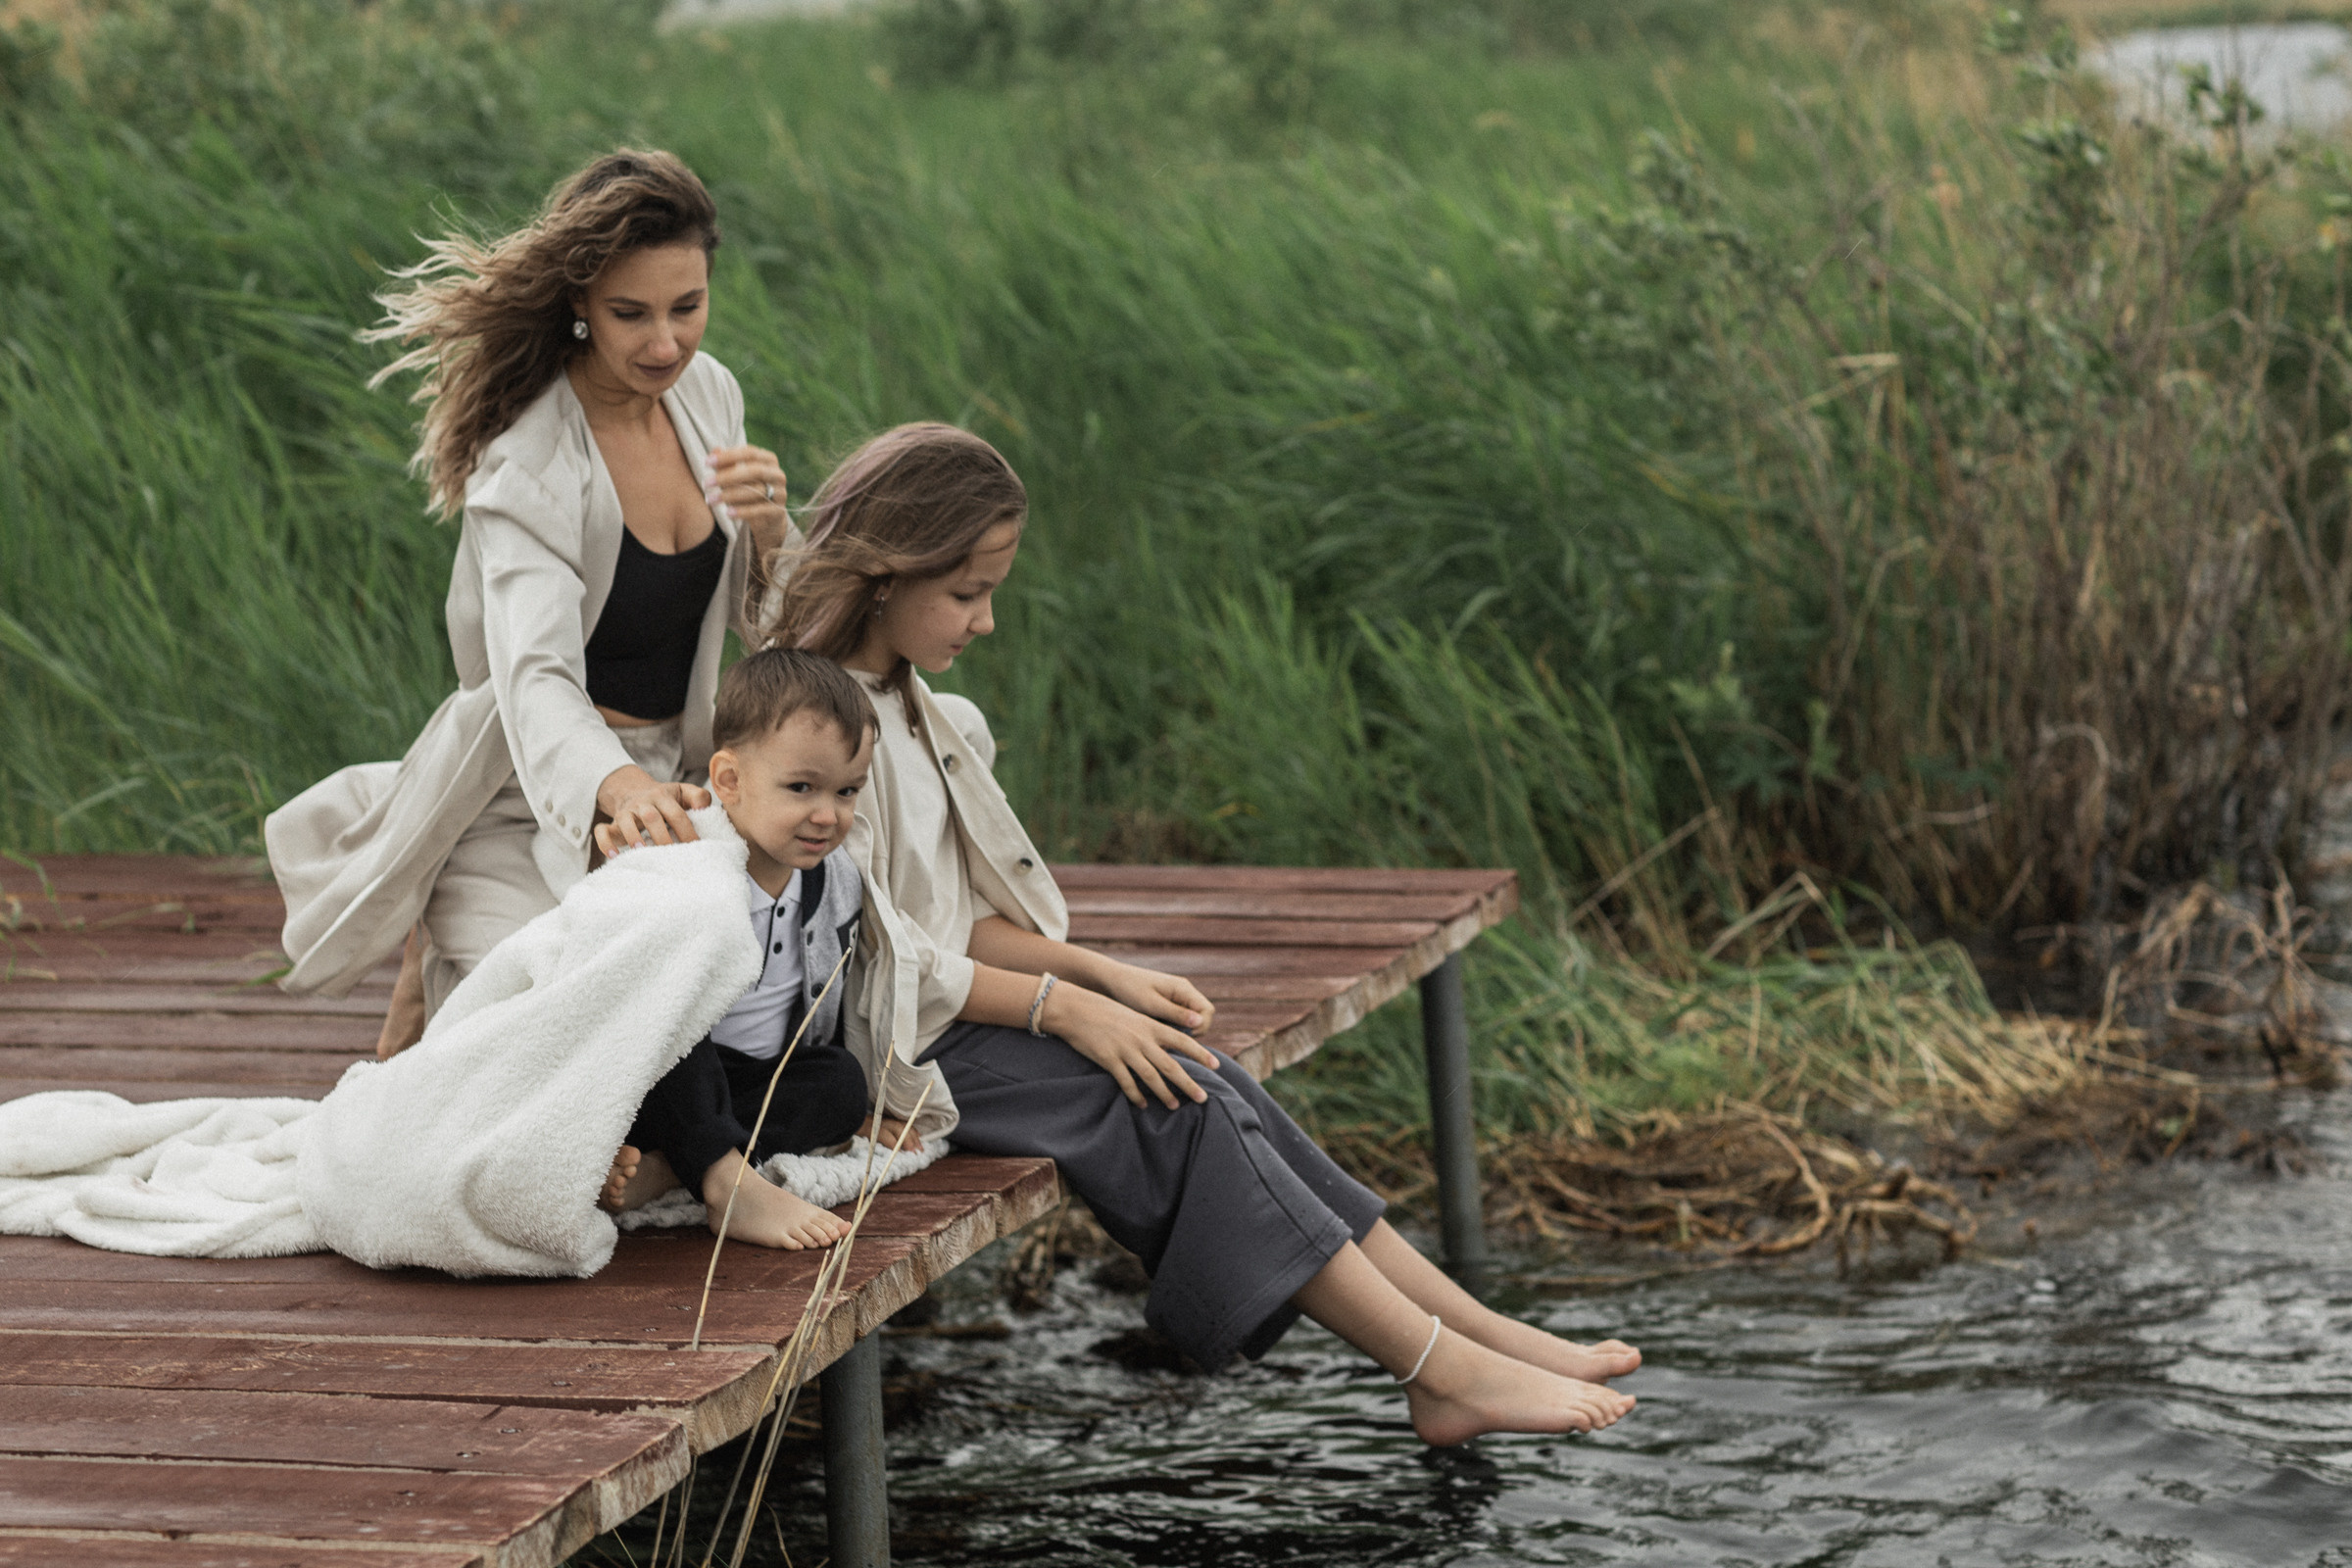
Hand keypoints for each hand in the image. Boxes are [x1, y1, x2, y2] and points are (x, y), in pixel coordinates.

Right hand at [593, 765, 709, 855]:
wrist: (632, 789)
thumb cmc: (665, 798)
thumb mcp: (683, 791)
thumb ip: (699, 796)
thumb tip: (705, 807)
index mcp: (663, 796)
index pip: (676, 813)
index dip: (687, 830)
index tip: (696, 847)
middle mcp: (643, 803)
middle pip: (651, 817)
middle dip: (661, 836)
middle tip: (671, 855)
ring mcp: (625, 812)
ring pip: (625, 821)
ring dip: (633, 837)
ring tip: (642, 852)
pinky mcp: (611, 823)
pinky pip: (601, 831)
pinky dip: (605, 843)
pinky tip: (614, 856)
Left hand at [706, 443, 787, 550]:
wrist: (767, 516)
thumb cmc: (749, 489)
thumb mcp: (736, 475)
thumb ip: (726, 464)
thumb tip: (714, 451)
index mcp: (768, 460)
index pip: (749, 453)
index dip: (728, 456)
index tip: (707, 463)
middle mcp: (777, 474)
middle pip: (754, 471)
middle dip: (728, 476)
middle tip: (707, 482)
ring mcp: (780, 493)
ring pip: (756, 491)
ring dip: (730, 495)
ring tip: (711, 500)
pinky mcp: (778, 511)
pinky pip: (760, 510)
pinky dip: (743, 511)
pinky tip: (728, 513)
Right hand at [1042, 983, 1222, 1110]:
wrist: (1076, 1009)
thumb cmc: (1105, 1011)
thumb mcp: (1134, 1016)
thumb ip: (1151, 1031)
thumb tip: (1168, 1046)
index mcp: (1150, 1025)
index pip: (1182, 1041)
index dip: (1200, 1054)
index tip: (1216, 1065)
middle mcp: (1141, 1039)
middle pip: (1170, 1065)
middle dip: (1188, 1083)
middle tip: (1203, 1097)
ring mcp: (1125, 1050)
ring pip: (1151, 1077)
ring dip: (1164, 1093)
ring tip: (1175, 1105)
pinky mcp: (1109, 1060)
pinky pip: (1126, 1082)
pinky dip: (1135, 1095)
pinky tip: (1142, 1104)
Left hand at [1095, 961, 1214, 1034]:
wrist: (1109, 981)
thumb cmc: (1128, 990)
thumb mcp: (1151, 1004)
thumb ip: (1175, 1013)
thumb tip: (1200, 1022)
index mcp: (1182, 989)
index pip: (1207, 1011)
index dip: (1200, 1027)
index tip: (1181, 1037)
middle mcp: (1183, 992)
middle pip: (1202, 1017)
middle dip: (1191, 1032)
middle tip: (1170, 1040)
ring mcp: (1176, 998)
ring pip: (1190, 1021)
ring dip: (1180, 1032)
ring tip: (1161, 1039)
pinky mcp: (1167, 1005)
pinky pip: (1178, 1021)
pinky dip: (1171, 1030)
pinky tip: (1156, 1035)